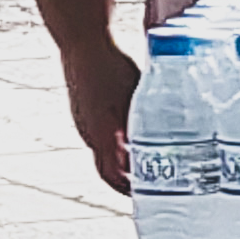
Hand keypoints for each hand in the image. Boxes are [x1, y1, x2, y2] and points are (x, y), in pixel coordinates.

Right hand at [63, 41, 145, 197]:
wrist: (81, 42)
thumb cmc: (109, 67)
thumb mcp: (135, 97)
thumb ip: (142, 125)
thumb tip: (157, 147)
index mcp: (101, 136)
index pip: (113, 177)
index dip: (129, 190)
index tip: (146, 196)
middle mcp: (88, 134)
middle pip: (107, 169)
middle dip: (127, 180)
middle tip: (149, 185)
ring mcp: (83, 122)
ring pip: (103, 151)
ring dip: (121, 160)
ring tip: (144, 161)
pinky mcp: (83, 111)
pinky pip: (98, 136)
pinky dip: (113, 143)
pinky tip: (129, 134)